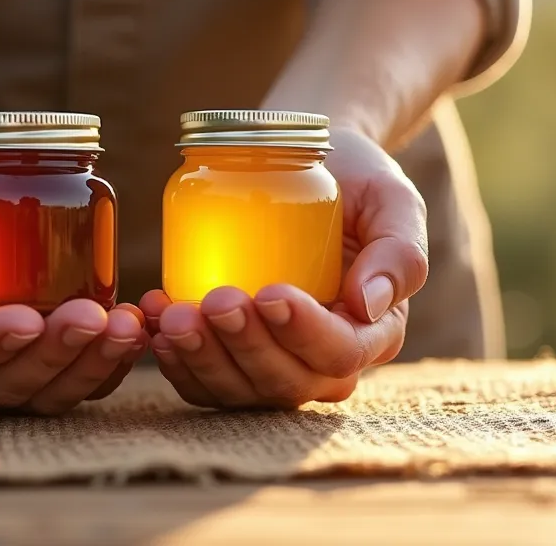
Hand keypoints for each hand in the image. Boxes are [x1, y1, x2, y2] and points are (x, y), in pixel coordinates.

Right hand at [0, 138, 147, 413]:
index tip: (25, 319)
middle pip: (3, 386)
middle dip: (51, 356)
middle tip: (90, 316)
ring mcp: (1, 371)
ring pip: (47, 392)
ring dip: (90, 366)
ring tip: (123, 326)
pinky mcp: (42, 359)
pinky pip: (78, 380)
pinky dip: (109, 364)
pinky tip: (134, 331)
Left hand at [140, 126, 425, 409]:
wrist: (313, 167)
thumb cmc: (358, 183)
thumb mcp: (394, 201)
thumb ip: (400, 250)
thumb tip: (369, 304)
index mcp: (372, 332)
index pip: (339, 353)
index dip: (304, 332)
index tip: (272, 292)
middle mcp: (323, 360)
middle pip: (285, 381)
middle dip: (246, 347)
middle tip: (216, 300)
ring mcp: (274, 362)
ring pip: (238, 388)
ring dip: (202, 358)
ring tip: (174, 315)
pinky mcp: (232, 354)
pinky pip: (202, 377)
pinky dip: (175, 357)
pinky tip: (154, 319)